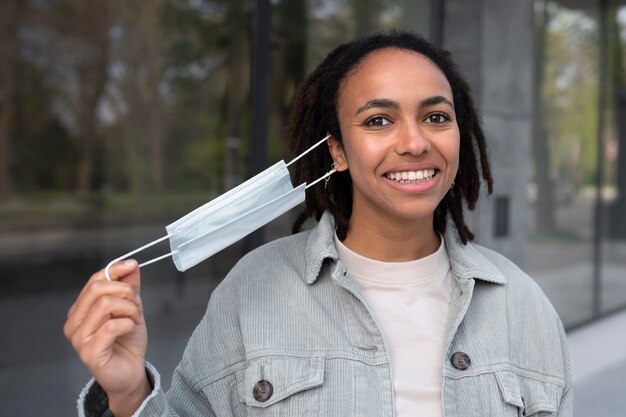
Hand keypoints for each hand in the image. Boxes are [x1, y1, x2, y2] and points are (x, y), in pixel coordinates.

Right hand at [64, 260, 150, 416]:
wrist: (131, 372)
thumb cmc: (127, 341)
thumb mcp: (131, 308)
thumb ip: (129, 286)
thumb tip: (131, 264)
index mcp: (80, 310)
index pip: (94, 281)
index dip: (114, 270)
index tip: (132, 266)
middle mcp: (74, 323)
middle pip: (96, 289)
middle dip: (124, 291)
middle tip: (136, 304)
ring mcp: (79, 338)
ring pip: (104, 305)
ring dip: (128, 308)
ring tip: (134, 319)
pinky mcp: (89, 352)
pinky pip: (111, 326)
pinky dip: (127, 323)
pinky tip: (130, 329)